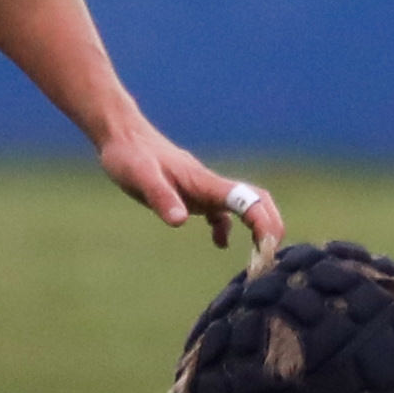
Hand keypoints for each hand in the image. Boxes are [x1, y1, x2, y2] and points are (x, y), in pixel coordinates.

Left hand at [95, 118, 282, 251]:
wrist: (122, 135)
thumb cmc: (129, 155)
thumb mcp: (141, 178)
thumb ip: (162, 198)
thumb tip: (181, 221)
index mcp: (204, 182)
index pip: (247, 201)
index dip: (264, 223)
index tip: (268, 249)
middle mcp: (210, 185)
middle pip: (257, 201)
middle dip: (271, 226)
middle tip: (271, 257)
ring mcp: (202, 189)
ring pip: (244, 205)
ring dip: (256, 227)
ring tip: (257, 256)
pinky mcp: (191, 193)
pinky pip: (220, 211)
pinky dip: (227, 228)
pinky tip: (219, 244)